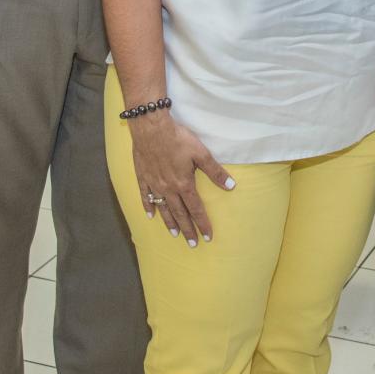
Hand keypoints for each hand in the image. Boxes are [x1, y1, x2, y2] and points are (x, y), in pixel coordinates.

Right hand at [128, 111, 233, 247]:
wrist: (151, 128)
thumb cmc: (178, 139)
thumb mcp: (201, 153)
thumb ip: (214, 171)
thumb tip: (231, 186)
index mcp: (184, 184)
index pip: (196, 209)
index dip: (203, 224)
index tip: (207, 237)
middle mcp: (169, 188)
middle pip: (179, 213)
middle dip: (187, 230)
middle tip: (192, 244)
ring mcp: (154, 184)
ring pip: (163, 208)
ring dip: (170, 222)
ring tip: (175, 234)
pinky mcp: (143, 177)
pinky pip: (145, 196)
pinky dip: (148, 206)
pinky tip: (150, 215)